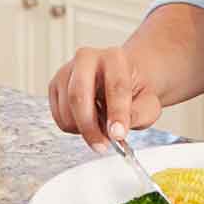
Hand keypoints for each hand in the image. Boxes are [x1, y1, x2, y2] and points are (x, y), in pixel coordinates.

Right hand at [47, 46, 162, 151]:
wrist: (123, 79)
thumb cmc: (134, 89)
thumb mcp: (149, 102)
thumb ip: (138, 114)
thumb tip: (117, 129)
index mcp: (114, 57)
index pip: (114, 86)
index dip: (117, 113)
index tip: (117, 135)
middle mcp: (87, 59)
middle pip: (78, 95)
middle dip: (89, 127)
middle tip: (102, 145)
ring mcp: (67, 71)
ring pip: (67, 110)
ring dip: (83, 129)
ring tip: (101, 127)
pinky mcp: (55, 86)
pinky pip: (59, 117)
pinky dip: (73, 127)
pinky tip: (89, 119)